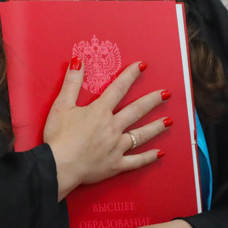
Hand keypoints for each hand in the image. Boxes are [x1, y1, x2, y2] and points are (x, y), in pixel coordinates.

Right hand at [45, 59, 172, 199]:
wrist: (58, 166)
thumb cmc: (58, 136)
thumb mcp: (61, 105)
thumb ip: (72, 82)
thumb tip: (78, 61)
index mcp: (100, 111)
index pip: (118, 88)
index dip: (130, 75)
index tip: (142, 65)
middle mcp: (113, 127)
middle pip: (137, 110)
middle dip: (153, 100)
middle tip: (167, 94)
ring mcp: (116, 147)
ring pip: (140, 135)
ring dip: (156, 127)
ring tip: (169, 121)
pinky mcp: (115, 165)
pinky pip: (136, 161)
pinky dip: (148, 157)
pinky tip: (159, 153)